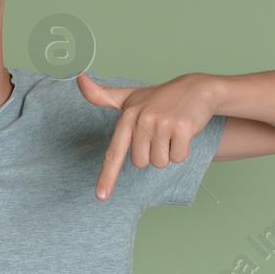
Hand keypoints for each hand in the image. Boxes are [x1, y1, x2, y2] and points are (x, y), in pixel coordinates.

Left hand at [76, 72, 216, 200]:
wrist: (197, 88)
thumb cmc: (160, 97)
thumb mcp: (130, 96)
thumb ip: (102, 95)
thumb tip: (78, 77)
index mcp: (127, 115)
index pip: (114, 152)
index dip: (107, 176)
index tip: (101, 196)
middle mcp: (142, 119)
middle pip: (141, 162)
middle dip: (152, 153)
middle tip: (159, 133)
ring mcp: (162, 123)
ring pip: (159, 162)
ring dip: (167, 153)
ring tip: (171, 131)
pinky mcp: (182, 128)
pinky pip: (178, 157)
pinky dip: (182, 150)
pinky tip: (183, 133)